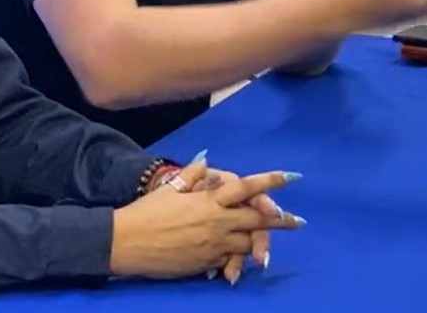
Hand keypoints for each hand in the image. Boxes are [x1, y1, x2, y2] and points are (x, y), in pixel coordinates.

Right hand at [109, 161, 302, 280]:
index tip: (290, 177)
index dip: (269, 181)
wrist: (128, 242)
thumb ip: (191, 175)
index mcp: (209, 200)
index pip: (246, 188)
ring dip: (257, 243)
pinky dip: (235, 258)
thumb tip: (205, 163)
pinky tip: (239, 261)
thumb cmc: (146, 211)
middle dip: (279, 220)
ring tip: (267, 245)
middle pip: (257, 220)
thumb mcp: (169, 188)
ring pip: (247, 243)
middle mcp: (217, 222)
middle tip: (298, 221)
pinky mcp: (207, 263)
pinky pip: (230, 260)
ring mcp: (214, 245)